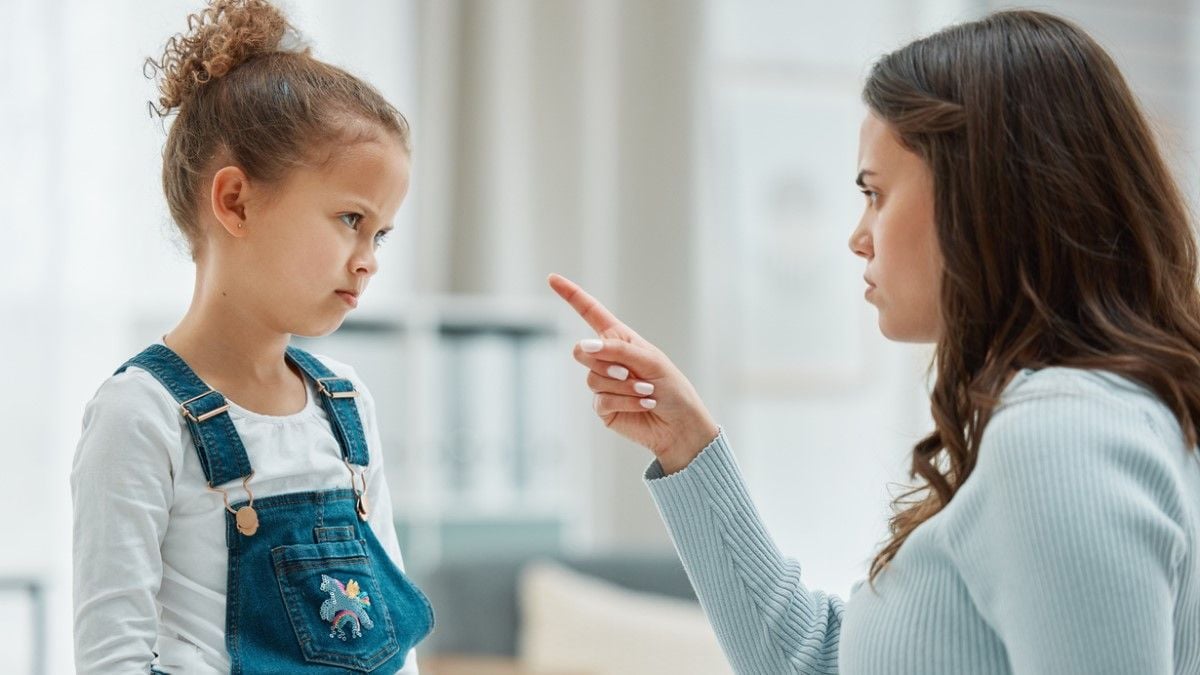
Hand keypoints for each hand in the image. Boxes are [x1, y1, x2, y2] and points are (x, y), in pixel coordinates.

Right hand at [547, 273, 719, 474]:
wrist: (680, 425)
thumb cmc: (672, 388)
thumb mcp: (650, 360)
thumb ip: (617, 350)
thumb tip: (583, 346)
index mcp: (619, 339)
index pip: (590, 312)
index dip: (571, 295)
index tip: (552, 278)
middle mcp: (608, 359)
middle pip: (581, 351)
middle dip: (604, 361)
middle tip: (629, 372)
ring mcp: (603, 384)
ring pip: (592, 378)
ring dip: (623, 386)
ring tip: (646, 391)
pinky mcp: (603, 407)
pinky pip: (601, 399)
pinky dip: (625, 401)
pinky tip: (643, 405)